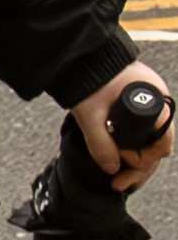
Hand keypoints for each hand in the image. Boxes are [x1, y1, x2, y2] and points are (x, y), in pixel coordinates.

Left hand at [73, 59, 170, 194]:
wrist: (77, 55)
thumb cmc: (86, 77)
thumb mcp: (89, 113)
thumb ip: (99, 142)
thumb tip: (112, 169)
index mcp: (154, 101)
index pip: (161, 142)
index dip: (143, 160)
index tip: (121, 170)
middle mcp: (157, 103)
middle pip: (156, 145)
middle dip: (139, 167)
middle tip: (119, 184)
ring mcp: (149, 104)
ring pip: (149, 141)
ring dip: (136, 161)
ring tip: (118, 181)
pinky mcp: (136, 106)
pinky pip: (142, 133)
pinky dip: (133, 148)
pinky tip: (120, 163)